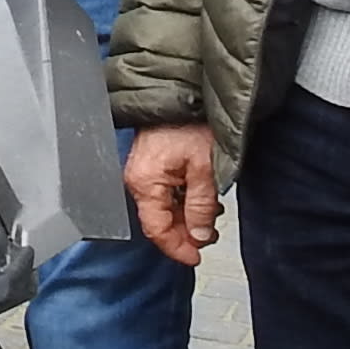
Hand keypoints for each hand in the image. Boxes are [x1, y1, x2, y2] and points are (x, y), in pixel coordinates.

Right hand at [125, 124, 218, 267]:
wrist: (187, 91)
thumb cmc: (192, 121)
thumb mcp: (205, 169)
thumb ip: (201, 207)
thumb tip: (199, 235)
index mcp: (145, 182)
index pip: (156, 229)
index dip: (177, 248)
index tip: (195, 257)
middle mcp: (138, 179)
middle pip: (159, 220)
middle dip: (185, 232)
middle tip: (210, 236)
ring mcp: (142, 171)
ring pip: (164, 207)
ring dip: (187, 216)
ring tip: (211, 215)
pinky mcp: (151, 163)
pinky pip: (164, 192)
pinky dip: (183, 201)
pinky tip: (201, 198)